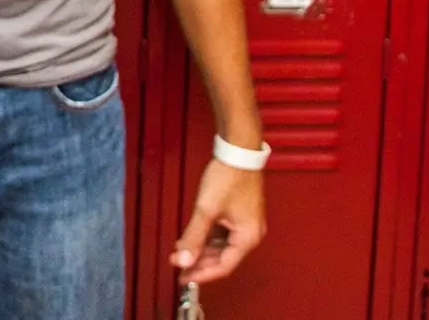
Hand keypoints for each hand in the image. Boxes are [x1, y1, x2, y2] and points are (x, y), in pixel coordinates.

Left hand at [170, 159, 264, 282]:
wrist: (238, 151)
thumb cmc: (228, 177)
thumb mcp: (206, 210)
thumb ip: (193, 237)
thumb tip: (182, 260)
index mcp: (248, 237)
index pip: (224, 266)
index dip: (202, 274)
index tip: (184, 277)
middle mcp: (250, 234)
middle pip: (223, 258)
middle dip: (199, 262)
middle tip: (178, 266)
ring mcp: (245, 224)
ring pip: (221, 246)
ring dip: (202, 250)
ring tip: (181, 253)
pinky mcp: (238, 214)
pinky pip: (222, 234)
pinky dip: (207, 238)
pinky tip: (192, 239)